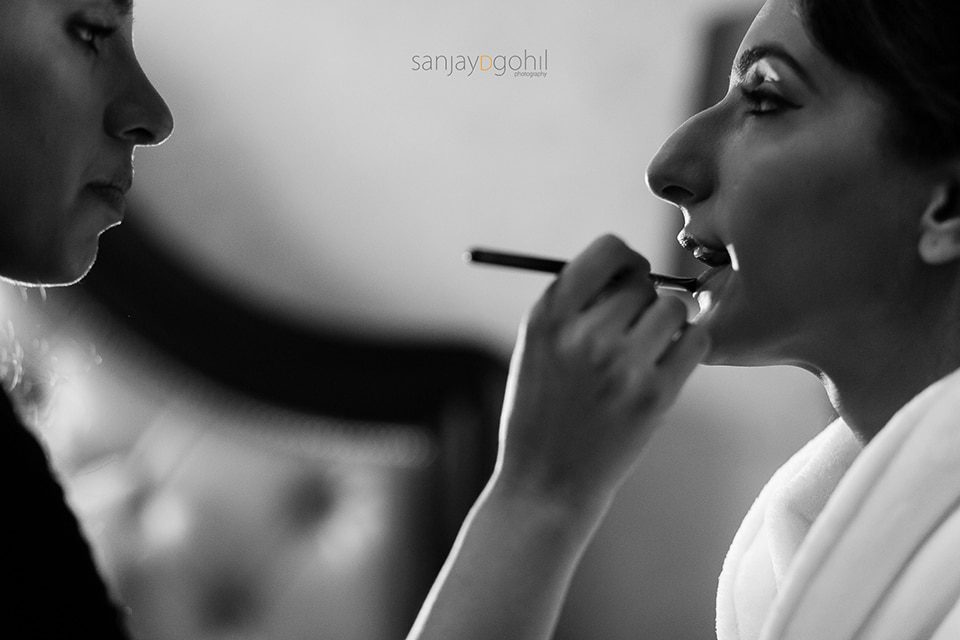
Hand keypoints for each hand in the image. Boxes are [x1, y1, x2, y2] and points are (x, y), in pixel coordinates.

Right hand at [495, 234, 709, 514]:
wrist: (546, 482)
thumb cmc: (541, 410)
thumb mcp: (536, 347)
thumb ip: (575, 304)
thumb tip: (631, 268)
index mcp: (548, 316)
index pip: (608, 250)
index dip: (625, 260)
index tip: (626, 280)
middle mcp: (583, 335)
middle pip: (643, 282)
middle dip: (642, 300)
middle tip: (630, 330)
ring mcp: (620, 365)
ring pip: (673, 308)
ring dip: (667, 323)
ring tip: (647, 350)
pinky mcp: (654, 395)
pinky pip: (696, 340)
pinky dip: (688, 346)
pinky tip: (666, 365)